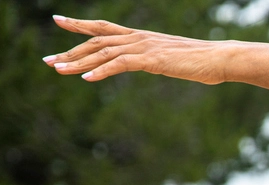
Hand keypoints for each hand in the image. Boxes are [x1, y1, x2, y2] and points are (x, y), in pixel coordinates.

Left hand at [43, 15, 231, 84]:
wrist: (220, 58)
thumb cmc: (202, 61)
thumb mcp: (172, 59)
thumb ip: (156, 59)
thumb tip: (152, 64)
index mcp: (142, 37)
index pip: (104, 28)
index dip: (79, 24)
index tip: (58, 20)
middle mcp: (138, 38)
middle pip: (96, 41)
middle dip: (70, 51)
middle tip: (48, 61)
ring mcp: (144, 47)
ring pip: (103, 52)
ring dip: (78, 62)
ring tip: (58, 70)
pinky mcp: (152, 60)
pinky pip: (120, 64)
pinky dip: (101, 71)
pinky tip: (87, 79)